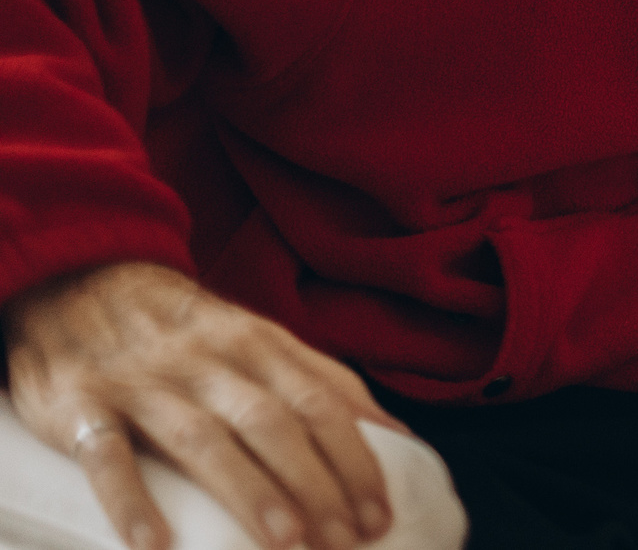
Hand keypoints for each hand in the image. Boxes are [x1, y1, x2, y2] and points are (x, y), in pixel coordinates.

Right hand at [4, 261, 403, 549]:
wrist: (80, 278)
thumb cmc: (188, 329)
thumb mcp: (259, 338)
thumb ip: (321, 381)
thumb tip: (396, 436)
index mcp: (259, 345)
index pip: (322, 404)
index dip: (355, 460)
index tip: (380, 514)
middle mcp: (208, 361)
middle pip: (274, 423)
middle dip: (316, 484)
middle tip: (346, 541)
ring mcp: (143, 383)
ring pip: (204, 439)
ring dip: (249, 491)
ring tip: (285, 542)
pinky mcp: (78, 405)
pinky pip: (104, 453)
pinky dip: (129, 498)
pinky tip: (154, 543)